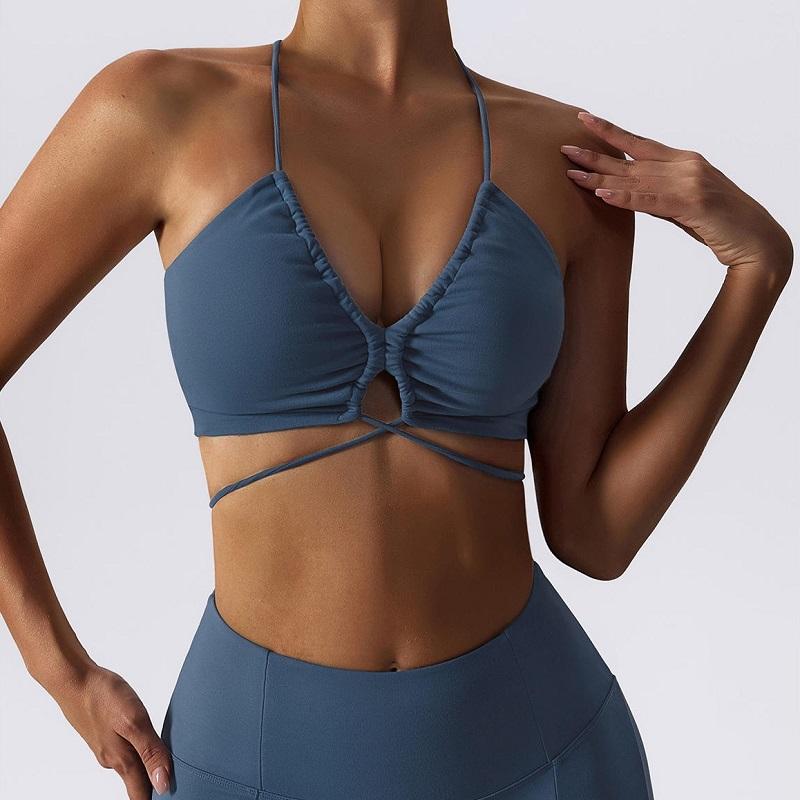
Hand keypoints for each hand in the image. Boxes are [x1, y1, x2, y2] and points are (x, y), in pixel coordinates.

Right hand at [51, 663, 171, 797]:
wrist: (73, 679)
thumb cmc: (103, 696)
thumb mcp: (135, 721)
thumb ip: (150, 752)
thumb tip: (162, 785)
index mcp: (121, 759)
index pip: (140, 794)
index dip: (158, 798)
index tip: (174, 797)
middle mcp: (112, 759)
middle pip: (137, 783)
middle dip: (155, 787)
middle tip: (176, 786)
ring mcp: (106, 747)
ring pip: (132, 767)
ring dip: (148, 770)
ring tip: (167, 767)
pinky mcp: (104, 734)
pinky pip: (126, 751)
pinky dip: (140, 753)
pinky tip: (149, 744)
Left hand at [561, 111, 792, 278]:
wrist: (759, 242)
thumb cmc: (721, 226)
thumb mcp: (684, 206)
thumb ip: (657, 195)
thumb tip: (626, 192)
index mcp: (686, 161)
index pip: (640, 143)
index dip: (611, 132)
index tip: (584, 120)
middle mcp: (687, 166)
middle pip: (631, 160)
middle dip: (595, 155)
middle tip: (563, 148)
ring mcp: (691, 183)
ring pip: (636, 179)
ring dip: (601, 177)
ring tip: (571, 173)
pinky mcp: (694, 205)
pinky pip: (651, 201)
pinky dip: (625, 198)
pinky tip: (602, 195)